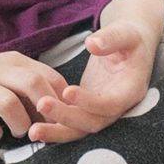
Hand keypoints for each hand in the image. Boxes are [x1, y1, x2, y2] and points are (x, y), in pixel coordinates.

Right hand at [0, 51, 68, 142]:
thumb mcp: (12, 72)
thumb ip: (35, 86)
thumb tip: (65, 111)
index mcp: (15, 61)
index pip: (48, 75)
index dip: (61, 99)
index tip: (64, 116)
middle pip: (32, 83)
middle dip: (45, 109)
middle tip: (46, 127)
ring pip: (9, 104)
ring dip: (21, 124)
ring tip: (20, 131)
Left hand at [27, 19, 159, 143]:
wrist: (130, 44)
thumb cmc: (130, 36)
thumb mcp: (125, 32)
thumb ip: (111, 38)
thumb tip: (92, 44)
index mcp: (130, 91)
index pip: (110, 105)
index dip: (89, 102)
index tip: (67, 91)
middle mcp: (117, 107)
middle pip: (92, 123)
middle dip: (66, 118)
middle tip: (41, 105)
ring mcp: (101, 109)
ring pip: (80, 128)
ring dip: (57, 131)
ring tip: (33, 131)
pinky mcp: (88, 107)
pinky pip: (72, 121)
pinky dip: (56, 125)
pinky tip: (35, 125)